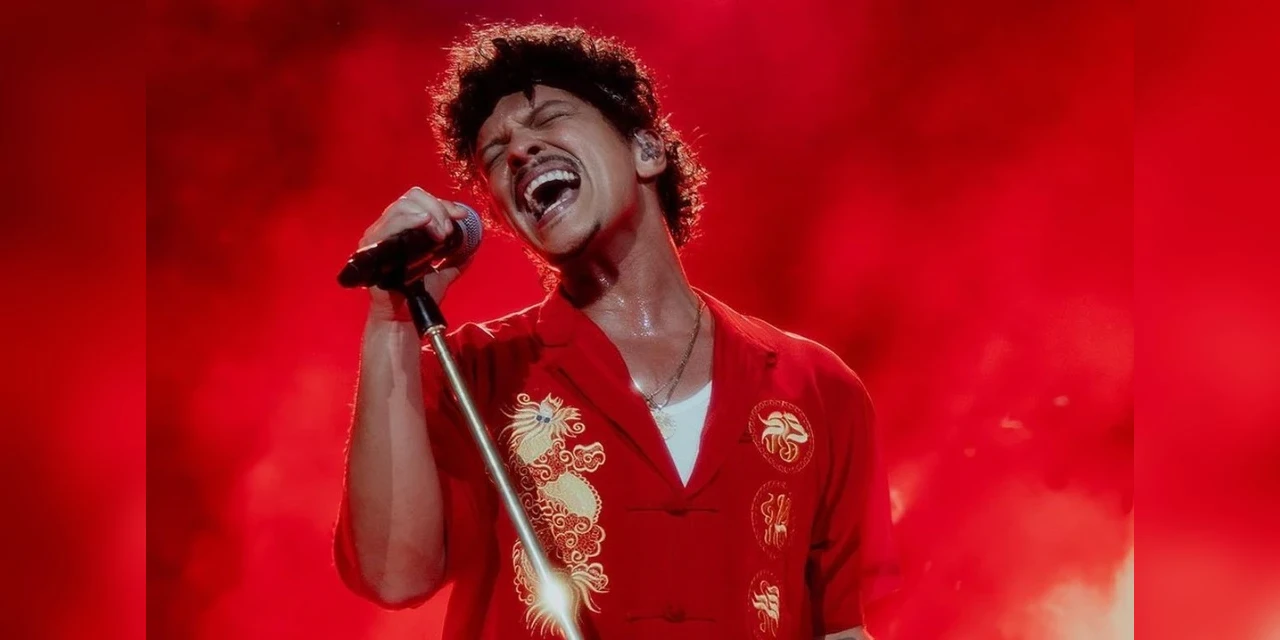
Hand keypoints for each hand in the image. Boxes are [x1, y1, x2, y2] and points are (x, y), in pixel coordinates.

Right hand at [359, 186, 473, 321]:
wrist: (403, 317)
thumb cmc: (418, 295)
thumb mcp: (442, 273)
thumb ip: (455, 259)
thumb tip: (472, 248)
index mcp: (403, 229)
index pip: (420, 201)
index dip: (443, 204)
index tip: (461, 216)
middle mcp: (388, 228)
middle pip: (412, 199)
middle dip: (437, 209)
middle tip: (448, 231)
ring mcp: (377, 235)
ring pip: (401, 207)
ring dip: (428, 215)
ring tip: (441, 234)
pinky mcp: (371, 247)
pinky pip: (388, 224)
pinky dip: (408, 219)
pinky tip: (424, 222)